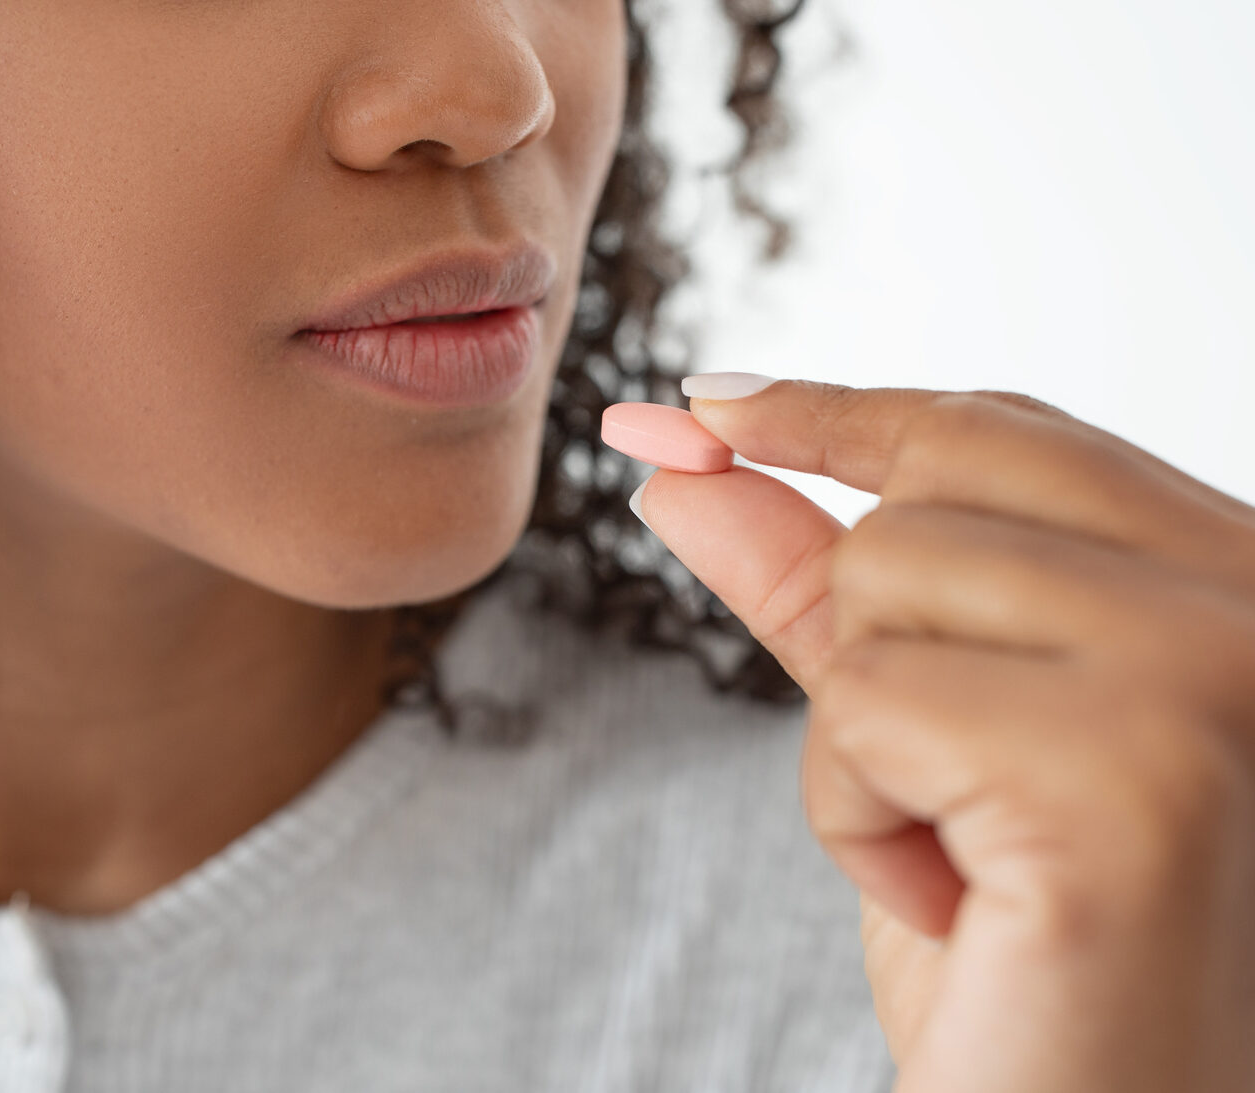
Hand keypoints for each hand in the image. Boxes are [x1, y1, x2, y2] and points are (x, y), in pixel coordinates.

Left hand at [626, 379, 1254, 1091]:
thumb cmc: (1025, 954)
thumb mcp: (917, 733)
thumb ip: (817, 584)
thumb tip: (688, 460)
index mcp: (1238, 582)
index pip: (1009, 434)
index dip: (840, 414)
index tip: (705, 402)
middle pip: (927, 493)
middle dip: (873, 646)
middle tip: (958, 798)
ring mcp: (1214, 679)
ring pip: (880, 585)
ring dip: (867, 749)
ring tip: (975, 860)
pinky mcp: (1131, 780)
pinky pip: (864, 705)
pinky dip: (857, 819)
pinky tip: (966, 908)